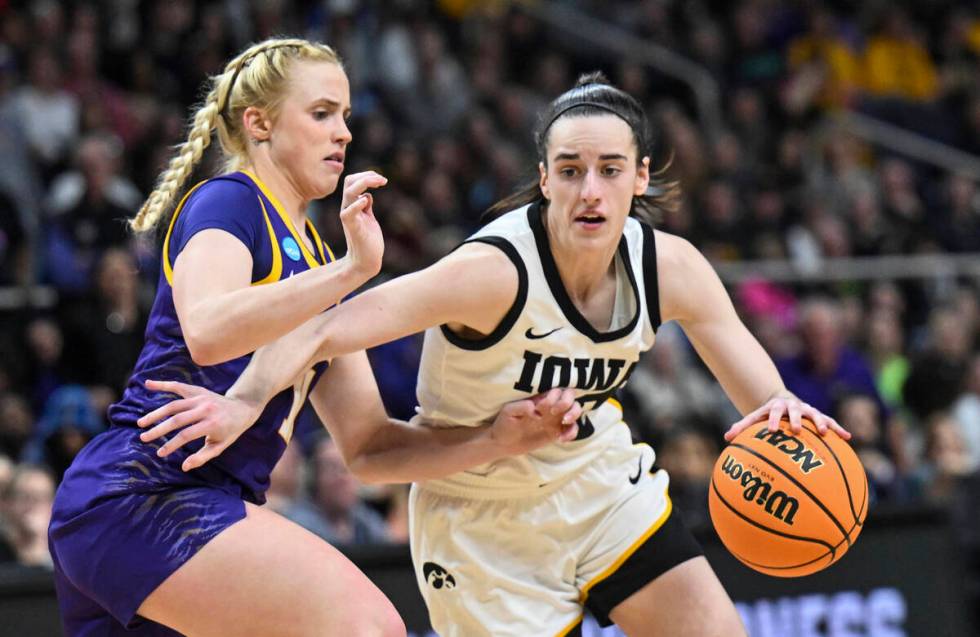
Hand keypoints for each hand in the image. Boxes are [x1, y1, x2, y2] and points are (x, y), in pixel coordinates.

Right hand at [137, 380, 262, 471]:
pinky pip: (178, 387)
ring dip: (156, 413)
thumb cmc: (230, 431)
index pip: (186, 435)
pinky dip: (163, 384)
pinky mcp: (197, 390)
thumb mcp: (220, 446)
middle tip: (143, 438)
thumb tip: (184, 466)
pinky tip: (147, 384)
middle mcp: (205, 409)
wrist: (242, 408)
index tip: (159, 453)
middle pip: (177, 419)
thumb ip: (202, 457)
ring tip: (141, 423)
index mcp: (212, 423)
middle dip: (158, 430)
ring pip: (174, 405)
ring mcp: (201, 398)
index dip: (171, 445)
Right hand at [339, 171, 386, 278]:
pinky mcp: (352, 228)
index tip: (382, 180)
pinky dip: (357, 204)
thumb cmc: (368, 241)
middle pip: (349, 181)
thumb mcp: (368, 218)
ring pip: (350, 192)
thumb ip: (366, 206)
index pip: (352, 181)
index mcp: (351, 205)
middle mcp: (348, 208)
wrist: (365, 261)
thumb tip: (367, 195)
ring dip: (365, 183)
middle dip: (366, 175)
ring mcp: (349, 217)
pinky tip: (367, 201)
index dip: (366, 175)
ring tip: (380, 183)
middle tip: (383, 180)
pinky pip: (347, 212)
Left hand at [489, 388, 582, 454]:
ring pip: (576, 409)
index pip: (556, 390)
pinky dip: (572, 433)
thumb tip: (535, 409)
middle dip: (567, 402)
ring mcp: (556, 418)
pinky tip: (561, 439)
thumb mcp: (508, 412)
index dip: (553, 398)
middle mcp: (551, 406)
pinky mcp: (557, 432)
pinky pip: (573, 429)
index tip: (541, 409)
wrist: (504, 442)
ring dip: (574, 414)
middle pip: (570, 394)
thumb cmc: (505, 423)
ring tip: (563, 423)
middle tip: (554, 413)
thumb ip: (521, 407)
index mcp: (540, 398)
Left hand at [724, 390, 849, 441]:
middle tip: (797, 430)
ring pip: (816, 415)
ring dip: (821, 423)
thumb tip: (727, 439)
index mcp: (776, 407)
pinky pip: (830, 422)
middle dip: (797, 420)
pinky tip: (848, 438)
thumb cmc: (766, 415)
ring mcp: (807, 410)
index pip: (773, 412)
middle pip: (795, 411)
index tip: (771, 430)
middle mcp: (793, 406)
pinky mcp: (818, 416)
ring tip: (827, 434)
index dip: (773, 420)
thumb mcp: (754, 418)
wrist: (781, 402)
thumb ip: (741, 427)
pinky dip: (838, 428)